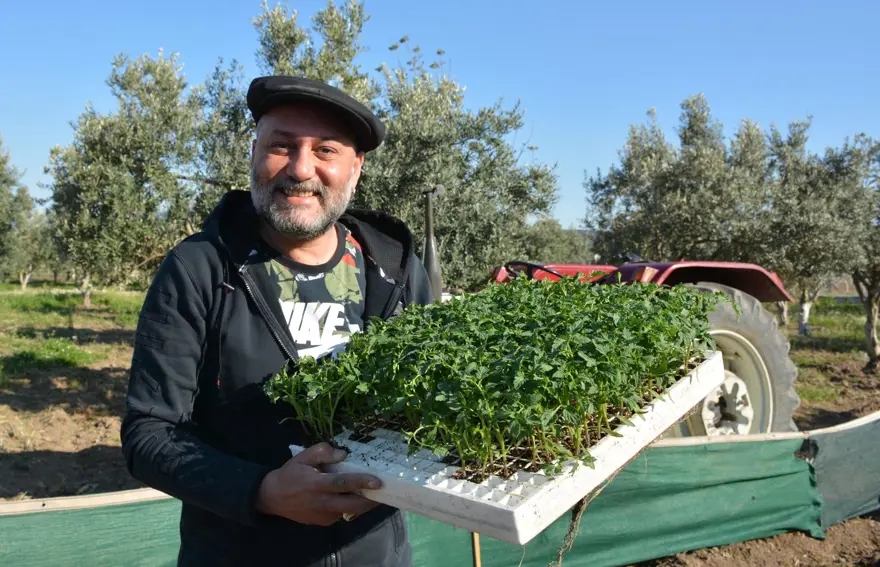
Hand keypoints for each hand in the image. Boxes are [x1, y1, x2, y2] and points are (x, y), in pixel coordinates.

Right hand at [255, 442, 380, 525]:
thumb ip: (323, 452)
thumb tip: (344, 454)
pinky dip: (348, 506)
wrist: (273, 498)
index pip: (343, 483)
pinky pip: (341, 513)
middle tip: (384, 492)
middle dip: (371, 501)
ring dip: (362, 503)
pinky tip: (349, 496)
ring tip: (371, 492)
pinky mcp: (323, 522)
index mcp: (317, 484)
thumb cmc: (290, 474)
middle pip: (353, 505)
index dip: (361, 482)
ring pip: (349, 511)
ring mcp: (323, 515)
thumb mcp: (303, 457)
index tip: (378, 482)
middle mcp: (322, 502)